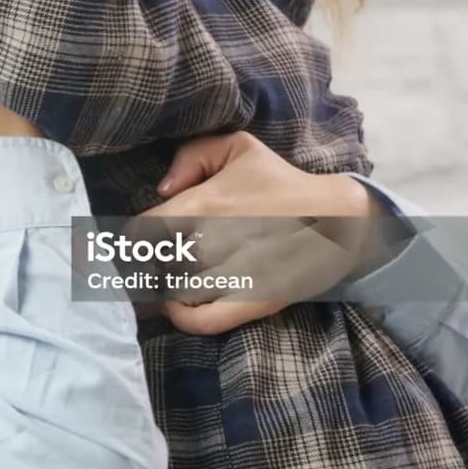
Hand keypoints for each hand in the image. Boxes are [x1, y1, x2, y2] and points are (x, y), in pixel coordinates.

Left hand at [143, 132, 381, 334]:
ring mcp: (231, 276)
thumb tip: (161, 190)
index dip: (131, 242)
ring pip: (174, 291)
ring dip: (165, 288)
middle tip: (152, 263)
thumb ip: (191, 157)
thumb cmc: (281, 182)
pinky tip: (179, 305)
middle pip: (154, 264)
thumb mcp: (238, 147)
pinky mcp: (250, 303)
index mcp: (204, 205)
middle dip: (149, 264)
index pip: (140, 232)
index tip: (133, 245)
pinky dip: (183, 317)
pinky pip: (202, 321)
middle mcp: (213, 243)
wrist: (336, 219)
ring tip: (167, 280)